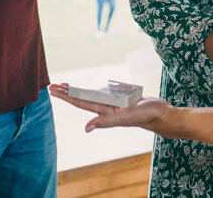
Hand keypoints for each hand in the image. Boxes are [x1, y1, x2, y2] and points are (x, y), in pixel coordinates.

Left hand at [49, 83, 171, 132]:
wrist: (161, 115)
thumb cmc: (144, 117)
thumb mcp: (124, 118)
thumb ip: (106, 122)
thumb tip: (86, 128)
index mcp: (103, 110)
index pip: (79, 102)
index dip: (66, 96)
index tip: (53, 90)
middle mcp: (106, 107)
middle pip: (81, 98)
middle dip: (66, 92)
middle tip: (52, 85)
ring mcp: (113, 103)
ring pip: (91, 95)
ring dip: (78, 89)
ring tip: (66, 84)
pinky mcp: (121, 99)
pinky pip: (104, 92)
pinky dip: (94, 88)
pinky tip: (90, 87)